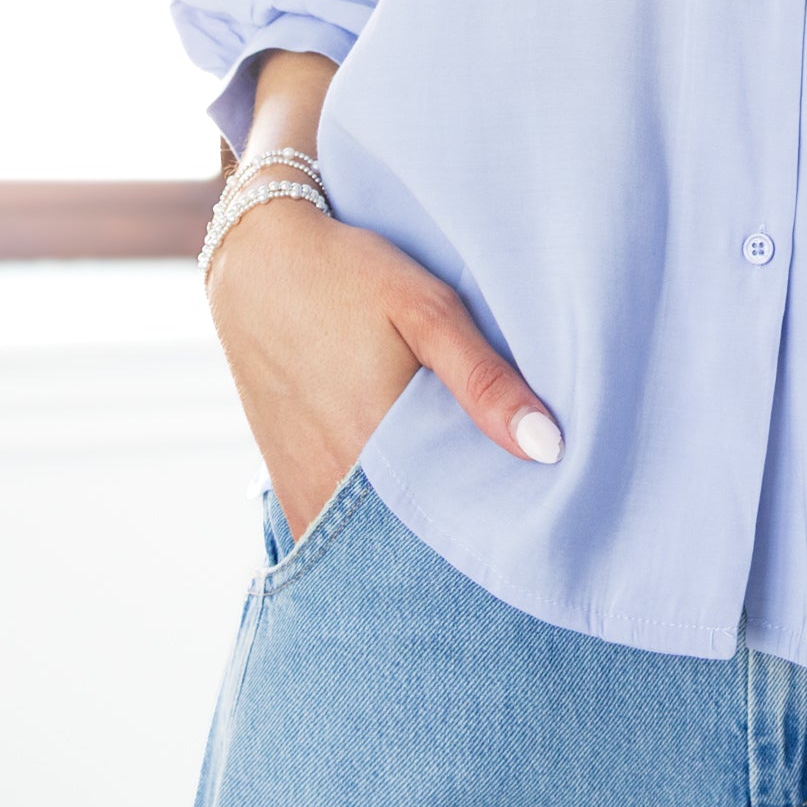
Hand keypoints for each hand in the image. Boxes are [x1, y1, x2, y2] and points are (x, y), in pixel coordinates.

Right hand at [205, 190, 563, 541]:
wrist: (257, 265)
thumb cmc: (348, 277)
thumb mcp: (425, 309)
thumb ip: (485, 381)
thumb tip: (548, 449)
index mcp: (377, 450)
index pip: (461, 521)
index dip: (502, 515)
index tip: (534, 496)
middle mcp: (335, 489)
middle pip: (419, 538)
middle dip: (461, 525)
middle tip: (503, 488)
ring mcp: (305, 495)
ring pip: (377, 541)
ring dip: (417, 525)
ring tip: (455, 478)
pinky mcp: (288, 488)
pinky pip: (338, 532)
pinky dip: (375, 522)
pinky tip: (406, 483)